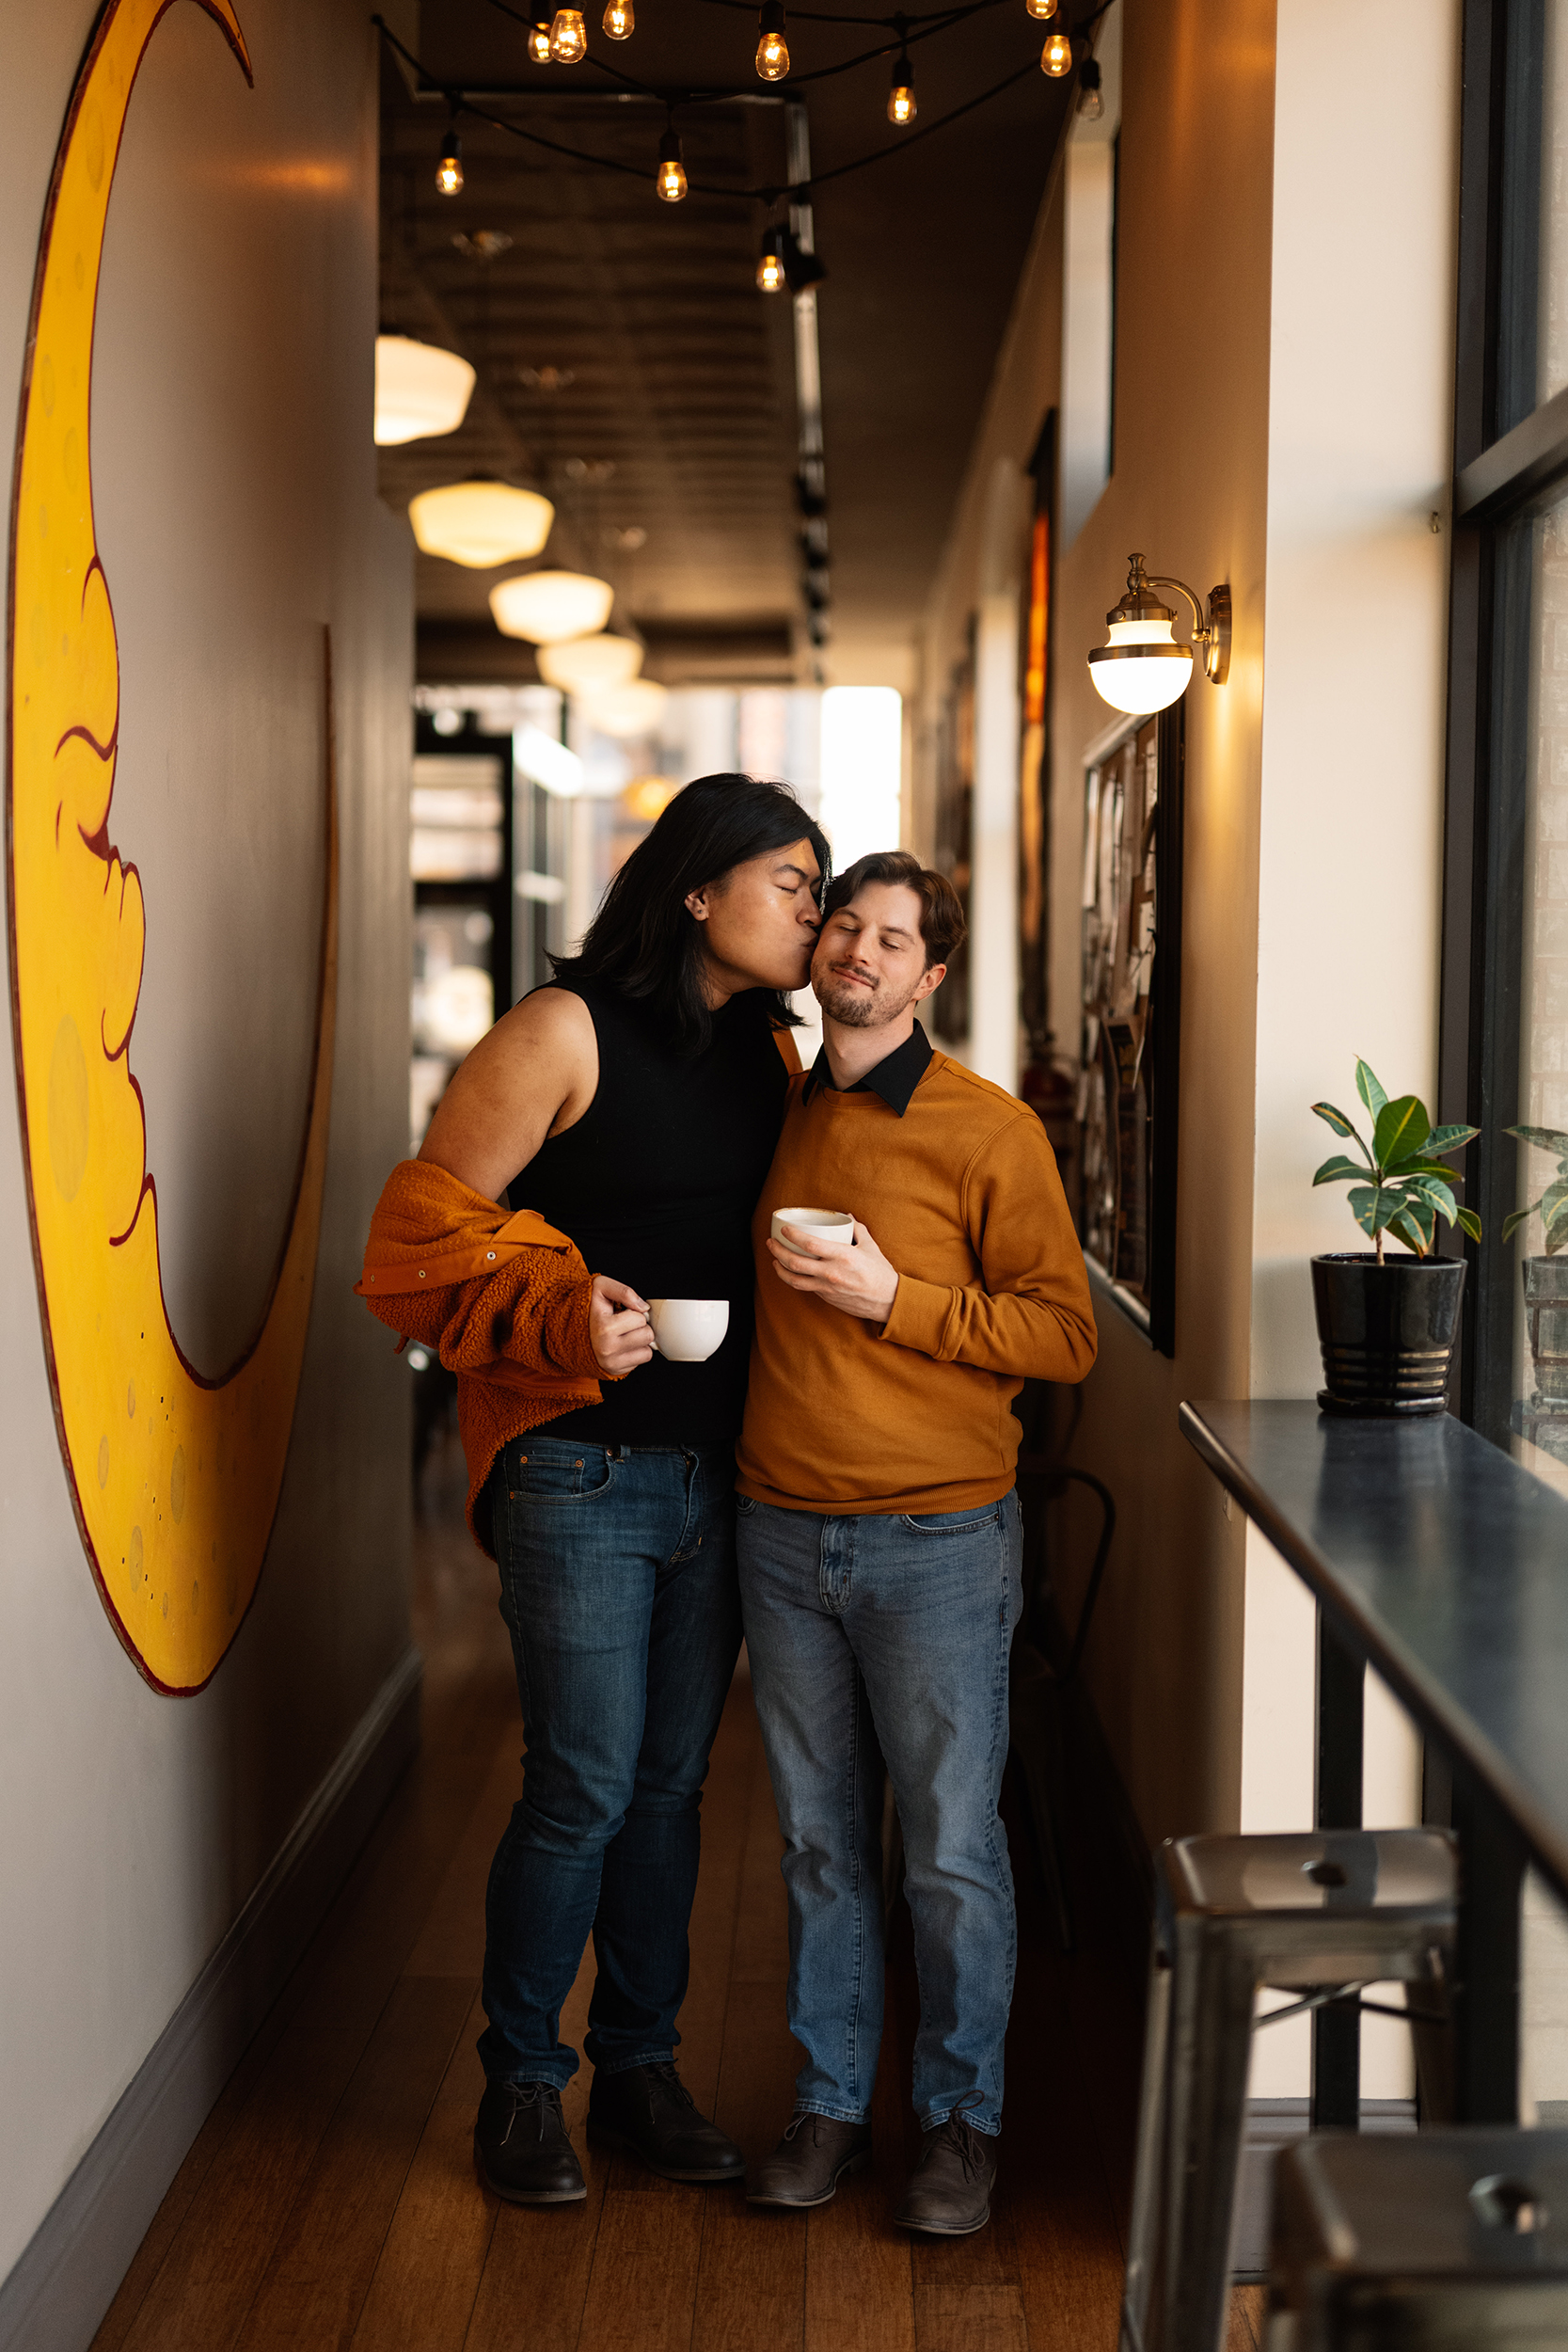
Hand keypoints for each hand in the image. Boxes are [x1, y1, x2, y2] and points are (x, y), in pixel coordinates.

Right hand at [590, 1274, 653, 1375]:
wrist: (567, 1330)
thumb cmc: (586, 1308)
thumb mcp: (600, 1287)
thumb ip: (623, 1291)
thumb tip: (644, 1307)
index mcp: (603, 1328)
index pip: (640, 1318)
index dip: (634, 1312)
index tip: (621, 1313)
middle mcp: (607, 1348)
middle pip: (647, 1335)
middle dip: (639, 1327)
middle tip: (624, 1324)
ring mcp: (611, 1362)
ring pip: (647, 1351)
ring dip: (639, 1342)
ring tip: (623, 1334)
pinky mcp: (615, 1371)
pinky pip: (641, 1362)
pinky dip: (635, 1353)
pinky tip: (622, 1345)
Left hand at [767, 1219, 898, 1326]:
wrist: (887, 1301)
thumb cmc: (880, 1273)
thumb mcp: (871, 1247)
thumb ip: (858, 1229)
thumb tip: (848, 1216)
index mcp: (843, 1256)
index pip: (810, 1244)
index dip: (793, 1235)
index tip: (784, 1229)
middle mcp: (832, 1272)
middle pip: (795, 1262)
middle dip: (778, 1251)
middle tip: (771, 1242)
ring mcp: (827, 1287)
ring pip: (794, 1279)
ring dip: (779, 1268)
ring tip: (774, 1259)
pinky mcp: (826, 1297)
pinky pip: (805, 1287)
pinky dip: (793, 1279)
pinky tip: (789, 1272)